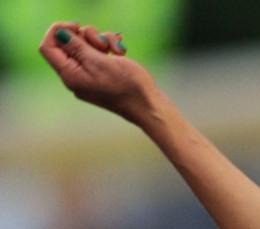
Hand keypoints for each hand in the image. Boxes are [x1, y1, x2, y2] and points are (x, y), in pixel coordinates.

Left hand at [38, 22, 154, 121]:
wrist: (148, 106)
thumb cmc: (126, 86)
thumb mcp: (99, 61)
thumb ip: (76, 47)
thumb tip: (60, 35)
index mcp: (70, 75)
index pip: (48, 47)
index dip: (58, 32)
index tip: (76, 27)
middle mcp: (75, 76)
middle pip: (68, 44)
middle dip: (86, 37)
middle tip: (103, 44)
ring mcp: (88, 76)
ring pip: (85, 46)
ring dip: (101, 42)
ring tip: (117, 51)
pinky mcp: (100, 74)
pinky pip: (97, 55)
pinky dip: (108, 50)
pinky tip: (121, 54)